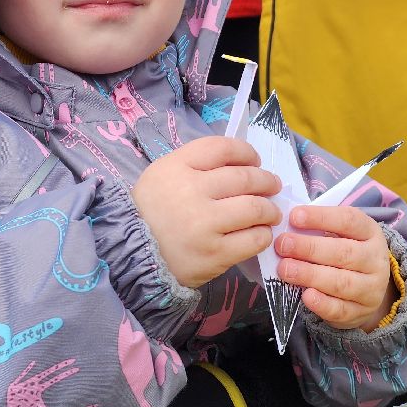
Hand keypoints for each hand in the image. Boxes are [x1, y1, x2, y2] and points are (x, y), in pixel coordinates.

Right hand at [131, 136, 280, 288]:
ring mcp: (204, 224)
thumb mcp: (162, 175)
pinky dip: (263, 234)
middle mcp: (190, 191)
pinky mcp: (215, 254)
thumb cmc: (153, 213)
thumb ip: (197, 165)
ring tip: (270, 213)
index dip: (247, 153)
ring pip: (255, 207)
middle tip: (272, 186)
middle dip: (266, 181)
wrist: (134, 258)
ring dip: (270, 209)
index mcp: (176, 167)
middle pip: (245, 177)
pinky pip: (254, 239)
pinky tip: (260, 233)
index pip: (223, 148)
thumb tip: (244, 165)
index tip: (255, 161)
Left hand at [277, 205, 395, 331]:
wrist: (367, 289)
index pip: (348, 220)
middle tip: (282, 245)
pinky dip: (322, 304)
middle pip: (344, 252)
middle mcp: (375, 259)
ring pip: (341, 282)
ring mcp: (372, 288)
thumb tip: (287, 228)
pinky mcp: (362, 311)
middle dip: (309, 248)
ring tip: (285, 269)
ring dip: (310, 275)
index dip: (321, 217)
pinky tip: (305, 296)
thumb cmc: (344, 253)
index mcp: (370, 232)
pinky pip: (341, 309)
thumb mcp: (340, 235)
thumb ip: (317, 230)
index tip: (294, 217)